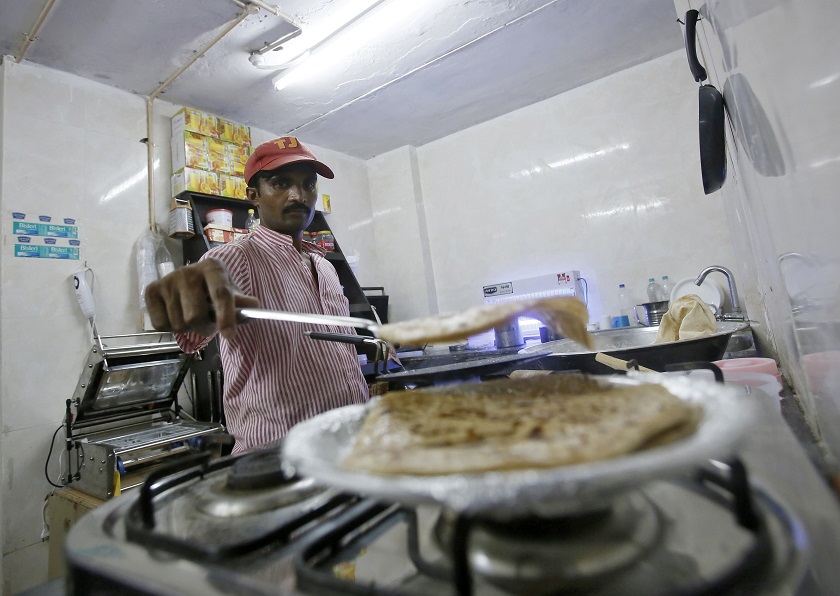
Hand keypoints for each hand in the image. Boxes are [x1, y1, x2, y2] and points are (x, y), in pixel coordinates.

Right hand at [145, 258, 259, 338]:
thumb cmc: (213, 290)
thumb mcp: (231, 294)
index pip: (220, 294)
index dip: (226, 316)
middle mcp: (187, 271)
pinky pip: (161, 324)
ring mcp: (167, 280)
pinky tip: (176, 315)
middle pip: (195, 316)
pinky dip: (170, 328)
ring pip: (179, 323)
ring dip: (188, 329)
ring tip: (192, 316)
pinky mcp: (151, 291)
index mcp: (212, 268)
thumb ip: (242, 304)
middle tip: (207, 323)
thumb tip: (254, 307)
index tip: (230, 336)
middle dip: (204, 327)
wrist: (188, 281)